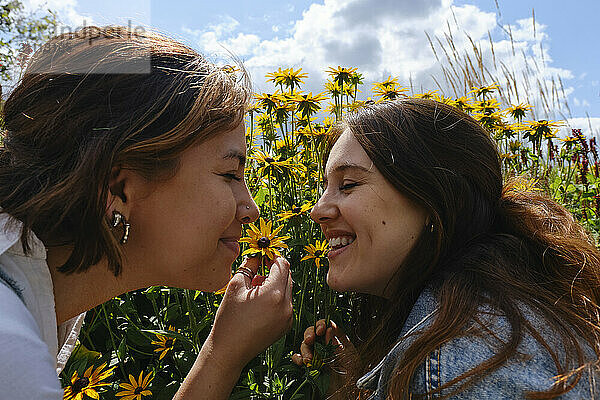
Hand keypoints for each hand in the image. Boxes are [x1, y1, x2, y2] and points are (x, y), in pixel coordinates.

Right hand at [206, 256, 293, 370]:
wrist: (229, 351)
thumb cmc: (228, 318)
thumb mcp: (235, 286)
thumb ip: (249, 266)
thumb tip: (258, 254)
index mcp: (274, 294)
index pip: (283, 264)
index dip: (273, 257)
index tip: (263, 256)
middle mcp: (286, 305)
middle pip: (288, 276)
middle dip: (274, 271)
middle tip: (257, 273)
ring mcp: (288, 317)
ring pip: (287, 290)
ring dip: (275, 285)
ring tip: (255, 291)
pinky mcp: (287, 325)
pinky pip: (286, 304)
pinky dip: (276, 299)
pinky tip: (259, 305)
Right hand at [292, 319, 359, 396]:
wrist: (346, 396)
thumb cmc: (353, 378)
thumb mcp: (350, 359)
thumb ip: (339, 344)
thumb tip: (330, 329)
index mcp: (338, 341)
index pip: (327, 326)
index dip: (321, 324)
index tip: (320, 330)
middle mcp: (326, 346)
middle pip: (313, 332)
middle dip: (309, 333)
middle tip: (310, 340)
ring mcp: (317, 355)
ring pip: (305, 344)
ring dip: (304, 349)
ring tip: (308, 359)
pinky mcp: (309, 366)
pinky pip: (299, 358)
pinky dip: (297, 358)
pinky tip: (301, 362)